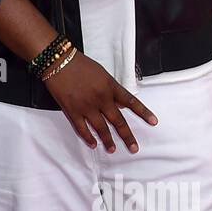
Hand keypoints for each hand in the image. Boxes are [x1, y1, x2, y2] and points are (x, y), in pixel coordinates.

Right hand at [43, 51, 157, 153]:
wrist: (58, 60)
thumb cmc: (79, 63)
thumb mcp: (101, 73)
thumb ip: (112, 89)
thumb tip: (121, 103)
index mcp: (110, 86)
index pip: (131, 102)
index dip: (143, 112)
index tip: (153, 122)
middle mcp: (101, 98)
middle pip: (118, 121)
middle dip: (127, 136)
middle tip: (134, 148)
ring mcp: (86, 106)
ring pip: (101, 128)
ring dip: (108, 140)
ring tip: (112, 149)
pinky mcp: (72, 110)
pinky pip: (82, 128)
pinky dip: (88, 137)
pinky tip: (93, 144)